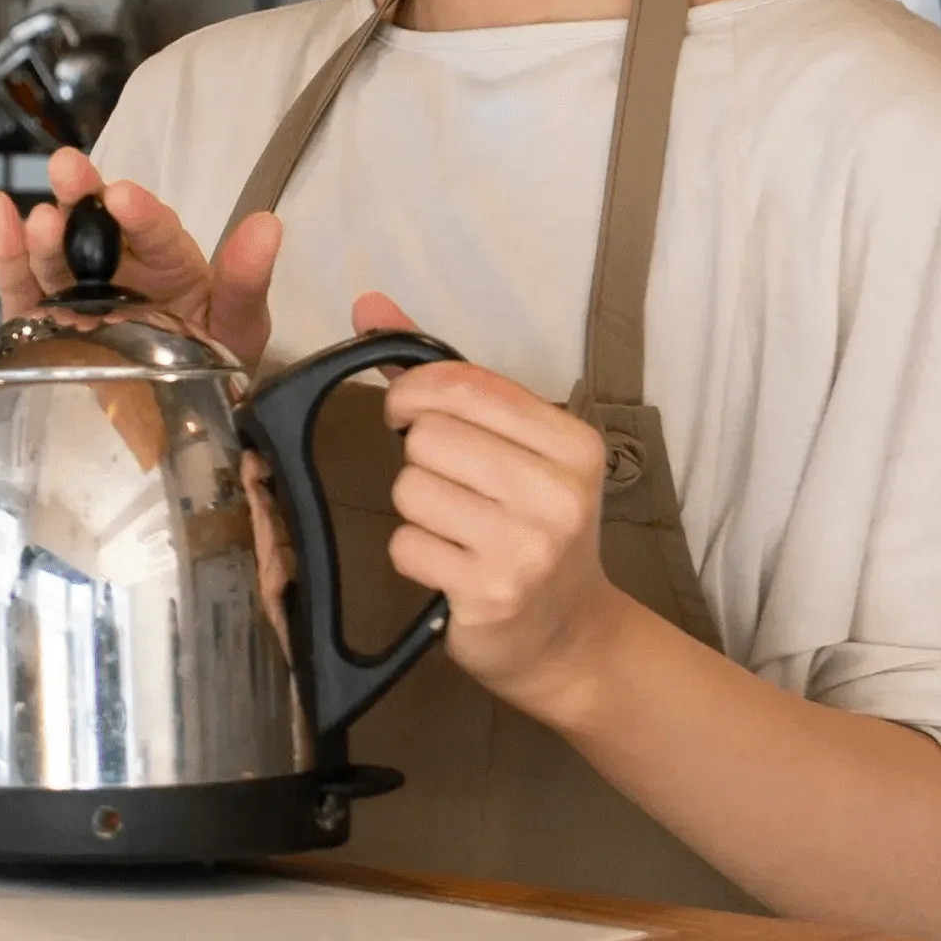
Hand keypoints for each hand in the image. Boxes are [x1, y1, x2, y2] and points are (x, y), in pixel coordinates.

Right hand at [0, 150, 280, 364]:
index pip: (156, 233)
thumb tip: (269, 226)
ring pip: (57, 256)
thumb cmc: (214, 370)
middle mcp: (121, 271)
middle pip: (98, 227)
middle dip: (83, 196)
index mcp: (170, 266)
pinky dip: (5, 249)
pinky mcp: (41, 322)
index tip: (124, 198)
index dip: (140, 214)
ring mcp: (78, 294)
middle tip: (69, 168)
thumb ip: (247, 282)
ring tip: (42, 220)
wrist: (175, 430)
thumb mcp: (239, 329)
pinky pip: (21, 285)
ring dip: (47, 233)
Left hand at [358, 287, 638, 720]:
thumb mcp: (513, 445)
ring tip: (456, 529)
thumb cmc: (533, 527)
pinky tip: (449, 566)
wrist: (571, 637)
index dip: (413, 392)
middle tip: (449, 487)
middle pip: (428, 437)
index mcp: (573, 442)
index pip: (461, 385)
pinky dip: (414, 553)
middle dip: (420, 459)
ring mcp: (528, 547)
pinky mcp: (490, 592)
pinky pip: (405, 544)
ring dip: (416, 509)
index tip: (406, 413)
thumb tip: (368, 302)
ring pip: (410, 488)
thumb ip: (445, 376)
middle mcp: (558, 492)